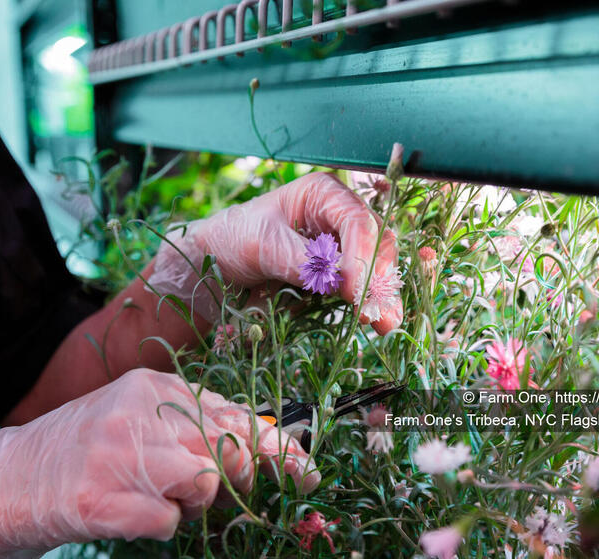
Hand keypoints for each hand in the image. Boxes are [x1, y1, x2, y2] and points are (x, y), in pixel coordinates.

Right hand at [0, 369, 318, 557]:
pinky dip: (156, 525)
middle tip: (204, 486)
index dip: (276, 444)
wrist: (10, 480)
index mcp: (154, 388)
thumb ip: (192, 422)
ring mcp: (125, 456)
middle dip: (231, 476)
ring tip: (149, 492)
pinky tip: (124, 511)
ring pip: (204, 485)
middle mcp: (143, 414)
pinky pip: (168, 522)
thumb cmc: (84, 447)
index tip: (306, 467)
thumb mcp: (138, 416)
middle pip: (227, 450)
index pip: (233, 414)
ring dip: (188, 501)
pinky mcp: (108, 502)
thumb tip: (255, 440)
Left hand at [148, 172, 401, 333]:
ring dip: (382, 295)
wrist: (213, 267)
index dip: (361, 256)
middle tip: (375, 311)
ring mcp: (342, 247)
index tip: (354, 290)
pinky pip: (362, 287)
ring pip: (377, 267)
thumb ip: (300, 259)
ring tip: (385, 323)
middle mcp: (339, 217)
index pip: (356, 221)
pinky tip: (380, 323)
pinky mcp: (338, 275)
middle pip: (376, 243)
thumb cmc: (233, 240)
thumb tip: (337, 279)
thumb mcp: (262, 244)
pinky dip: (370, 304)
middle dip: (379, 277)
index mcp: (323, 194)